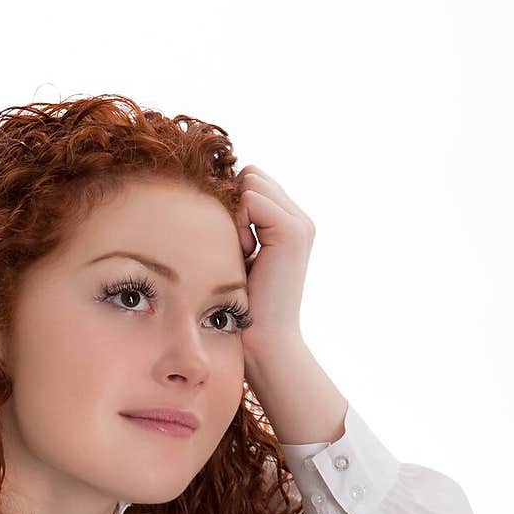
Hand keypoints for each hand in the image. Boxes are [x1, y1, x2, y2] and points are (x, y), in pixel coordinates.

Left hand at [233, 163, 315, 363]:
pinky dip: (238, 223)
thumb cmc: (241, 304)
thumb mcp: (237, 254)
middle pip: (251, 174)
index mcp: (290, 223)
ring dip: (236, 215)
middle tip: (238, 248)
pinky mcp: (293, 231)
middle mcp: (300, 219)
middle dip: (235, 204)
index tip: (235, 245)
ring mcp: (300, 224)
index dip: (233, 204)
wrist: (263, 339)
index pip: (252, 181)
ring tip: (242, 252)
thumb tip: (213, 187)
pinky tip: (245, 253)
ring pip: (251, 181)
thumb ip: (237, 221)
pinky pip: (251, 197)